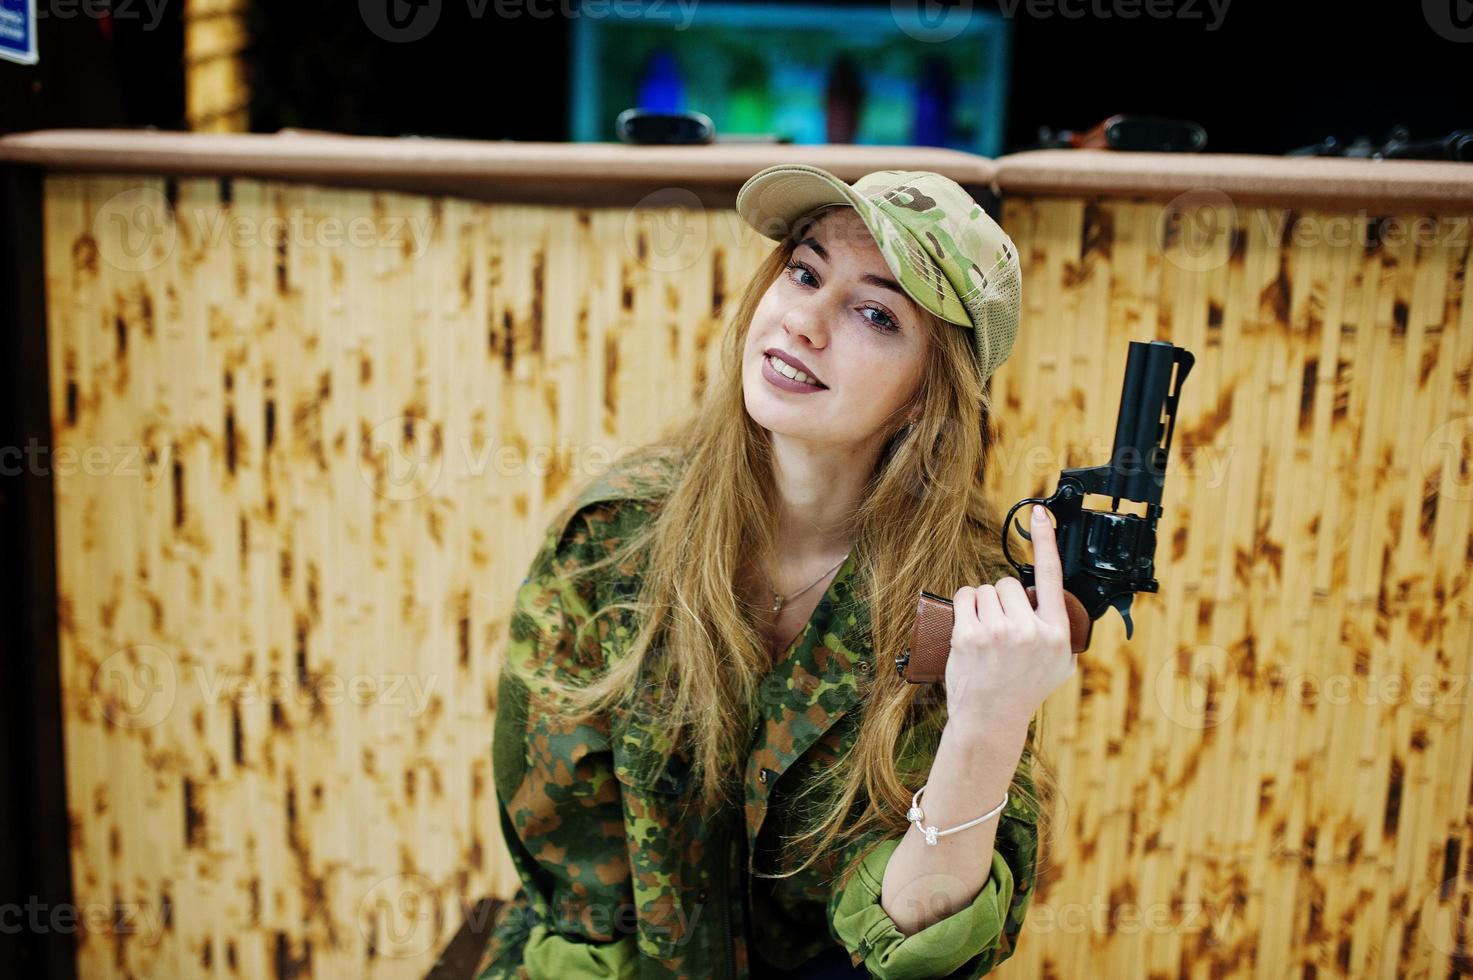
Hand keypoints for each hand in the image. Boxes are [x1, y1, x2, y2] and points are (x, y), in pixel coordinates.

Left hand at [944, 504, 1076, 734]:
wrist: (991, 718)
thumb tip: (1054, 600)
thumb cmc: (1024, 689)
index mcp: (1056, 634)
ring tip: (986, 637)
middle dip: (1001, 600)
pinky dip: (964, 607)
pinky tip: (969, 629)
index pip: (1051, 577)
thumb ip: (1060, 631)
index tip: (1042, 513)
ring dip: (981, 606)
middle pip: (1008, 583)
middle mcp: (1030, 631)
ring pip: (985, 590)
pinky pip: (964, 598)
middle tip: (1001, 631)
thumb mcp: (1060, 664)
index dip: (1047, 540)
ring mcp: (998, 633)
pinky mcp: (969, 636)